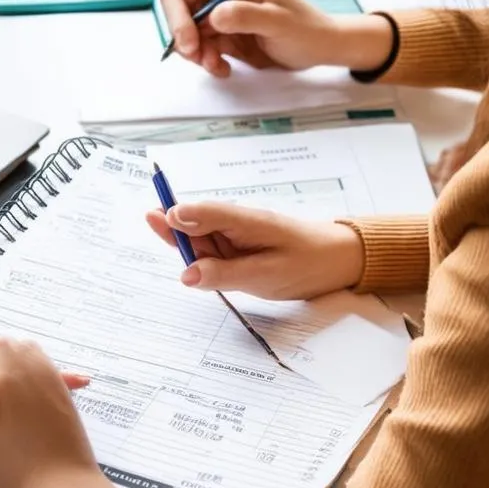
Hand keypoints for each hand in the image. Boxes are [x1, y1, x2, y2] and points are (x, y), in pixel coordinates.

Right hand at [145, 201, 364, 299]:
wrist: (339, 260)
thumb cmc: (308, 262)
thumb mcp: (267, 275)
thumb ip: (224, 274)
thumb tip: (185, 274)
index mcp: (244, 220)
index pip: (205, 212)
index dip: (179, 213)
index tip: (157, 216)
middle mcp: (236, 223)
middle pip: (195, 224)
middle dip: (173, 227)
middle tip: (149, 219)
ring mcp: (236, 236)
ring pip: (200, 241)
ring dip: (188, 249)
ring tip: (175, 247)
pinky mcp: (239, 250)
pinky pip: (212, 253)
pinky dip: (202, 261)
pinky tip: (196, 268)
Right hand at [158, 0, 393, 76]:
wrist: (321, 49)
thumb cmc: (307, 29)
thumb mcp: (279, 22)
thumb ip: (246, 16)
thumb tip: (215, 15)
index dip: (178, 14)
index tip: (190, 42)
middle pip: (178, 11)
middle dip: (184, 37)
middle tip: (199, 58)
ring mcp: (220, 14)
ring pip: (186, 33)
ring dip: (196, 54)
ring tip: (217, 65)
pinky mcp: (223, 35)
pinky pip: (200, 49)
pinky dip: (206, 62)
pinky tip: (224, 68)